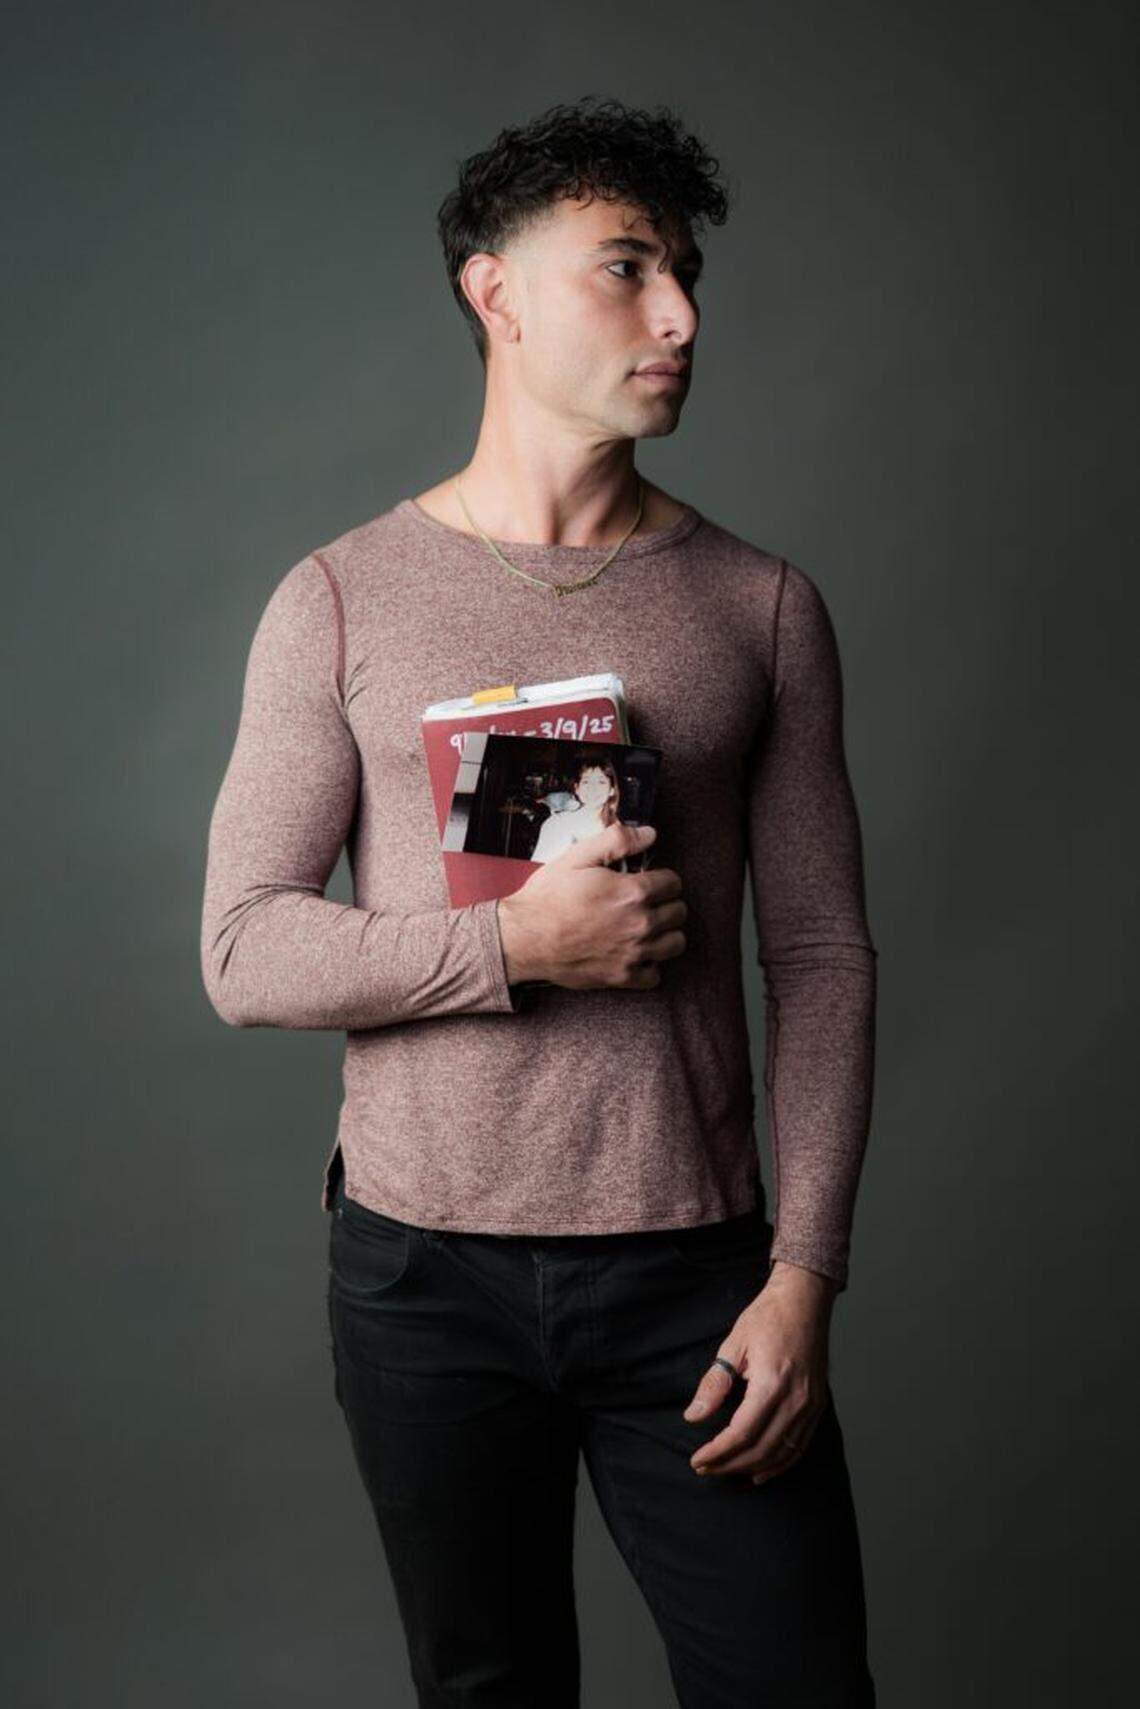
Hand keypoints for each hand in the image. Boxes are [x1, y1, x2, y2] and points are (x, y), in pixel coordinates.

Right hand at [497, 822, 686, 990]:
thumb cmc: (547, 897)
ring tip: (648, 927)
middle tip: (647, 902)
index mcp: (633, 892)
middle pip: (679, 913)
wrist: (522, 938)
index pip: (674, 883)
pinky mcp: (622, 977)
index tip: (648, 881)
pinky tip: (635, 953)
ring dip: (666, 933)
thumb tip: (650, 833)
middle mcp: (640, 924)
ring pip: (675, 943)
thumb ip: (617, 840)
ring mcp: (633, 954)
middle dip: (666, 903)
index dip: (662, 878)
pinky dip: (650, 965)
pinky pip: (656, 975)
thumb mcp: (577, 857)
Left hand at [682, 1262, 835, 1484]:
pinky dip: (780, 1463)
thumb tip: (694, 1417)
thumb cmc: (768, 1317)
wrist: (803, 1300)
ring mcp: (811, 1405)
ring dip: (752, 1468)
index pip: (741, 1433)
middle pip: (761, 1449)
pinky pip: (800, 1445)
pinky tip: (762, 1472)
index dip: (717, 1452)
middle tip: (706, 1468)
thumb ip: (714, 1383)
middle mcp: (796, 1400)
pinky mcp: (818, 1405)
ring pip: (781, 1453)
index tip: (697, 1460)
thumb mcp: (733, 1345)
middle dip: (730, 1464)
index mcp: (772, 1384)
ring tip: (727, 1472)